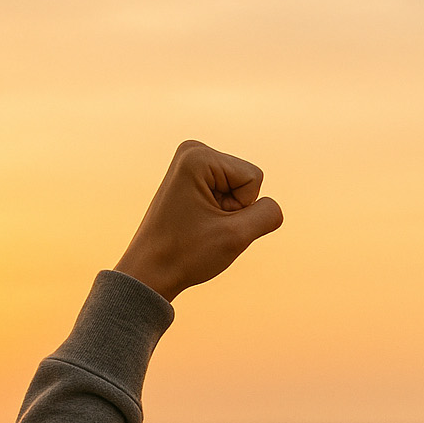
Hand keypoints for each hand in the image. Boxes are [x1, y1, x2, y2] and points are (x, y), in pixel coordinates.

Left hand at [114, 141, 283, 302]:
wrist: (151, 271)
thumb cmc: (187, 254)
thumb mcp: (237, 237)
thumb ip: (268, 215)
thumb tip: (272, 206)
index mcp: (198, 156)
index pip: (254, 178)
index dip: (241, 207)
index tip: (210, 221)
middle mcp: (192, 151)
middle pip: (248, 180)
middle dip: (235, 209)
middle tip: (205, 225)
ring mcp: (190, 163)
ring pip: (240, 189)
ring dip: (228, 213)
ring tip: (200, 224)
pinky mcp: (191, 177)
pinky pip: (228, 193)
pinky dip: (220, 212)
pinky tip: (197, 222)